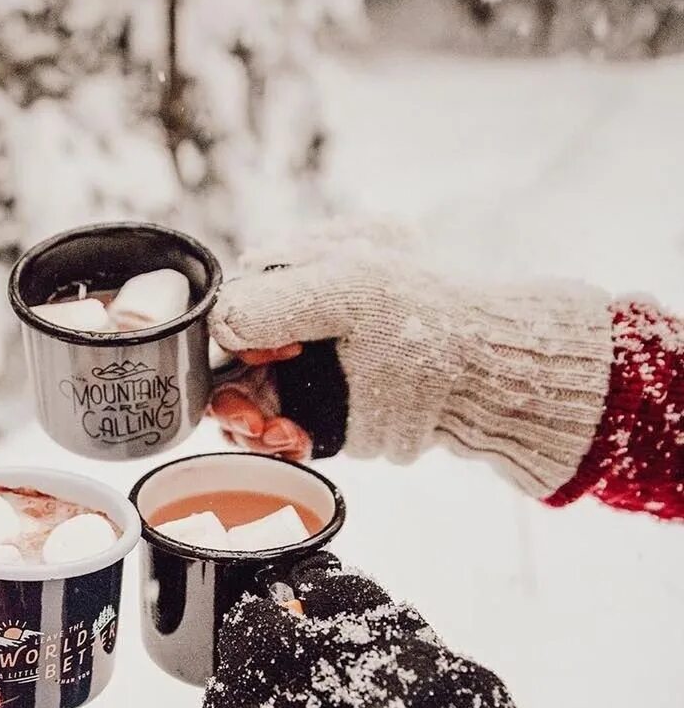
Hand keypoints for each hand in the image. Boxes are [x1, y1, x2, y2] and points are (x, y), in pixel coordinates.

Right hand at [208, 219, 610, 497]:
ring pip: (252, 400)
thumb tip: (219, 322)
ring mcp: (315, 361)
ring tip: (282, 436)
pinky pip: (281, 426)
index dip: (233, 343)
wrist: (487, 377)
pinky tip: (294, 443)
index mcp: (306, 265)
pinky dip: (281, 439)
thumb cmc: (428, 322)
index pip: (234, 307)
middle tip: (258, 422)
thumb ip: (276, 301)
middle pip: (235, 361)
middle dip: (237, 396)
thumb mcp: (348, 293)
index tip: (262, 363)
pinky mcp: (327, 404)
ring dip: (256, 425)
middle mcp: (303, 312)